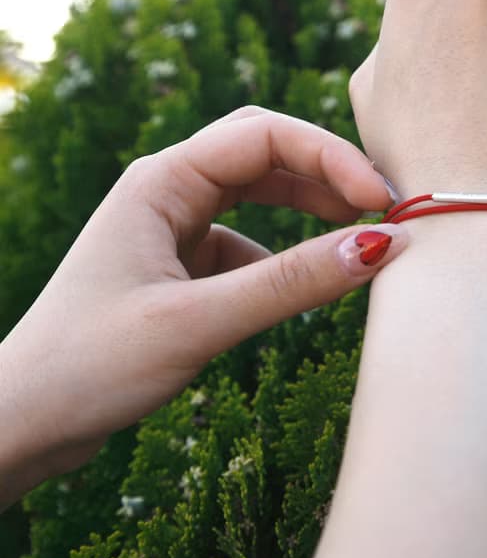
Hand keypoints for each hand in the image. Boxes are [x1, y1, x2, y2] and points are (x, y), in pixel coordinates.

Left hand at [0, 107, 405, 502]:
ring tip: (355, 229)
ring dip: (308, 202)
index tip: (379, 203)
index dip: (332, 158)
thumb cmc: (90, 366)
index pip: (265, 136)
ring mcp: (175, 225)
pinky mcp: (181, 261)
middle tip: (378, 204)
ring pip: (259, 190)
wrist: (24, 421)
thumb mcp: (198, 322)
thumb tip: (380, 246)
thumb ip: (290, 283)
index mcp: (161, 180)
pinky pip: (246, 238)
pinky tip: (294, 283)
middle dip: (325, 168)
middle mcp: (169, 189)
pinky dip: (282, 251)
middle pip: (265, 150)